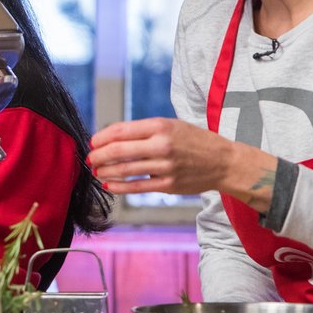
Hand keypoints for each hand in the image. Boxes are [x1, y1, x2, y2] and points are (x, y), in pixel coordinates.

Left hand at [87, 117, 235, 195]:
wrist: (223, 161)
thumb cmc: (193, 140)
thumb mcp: (170, 125)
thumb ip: (143, 130)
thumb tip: (110, 137)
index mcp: (160, 126)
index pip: (120, 131)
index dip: (101, 138)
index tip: (93, 142)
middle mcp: (162, 145)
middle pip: (118, 151)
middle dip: (98, 156)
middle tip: (89, 159)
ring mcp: (165, 166)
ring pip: (124, 170)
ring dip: (105, 171)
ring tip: (97, 171)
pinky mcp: (168, 184)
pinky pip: (137, 187)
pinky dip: (119, 187)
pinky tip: (109, 185)